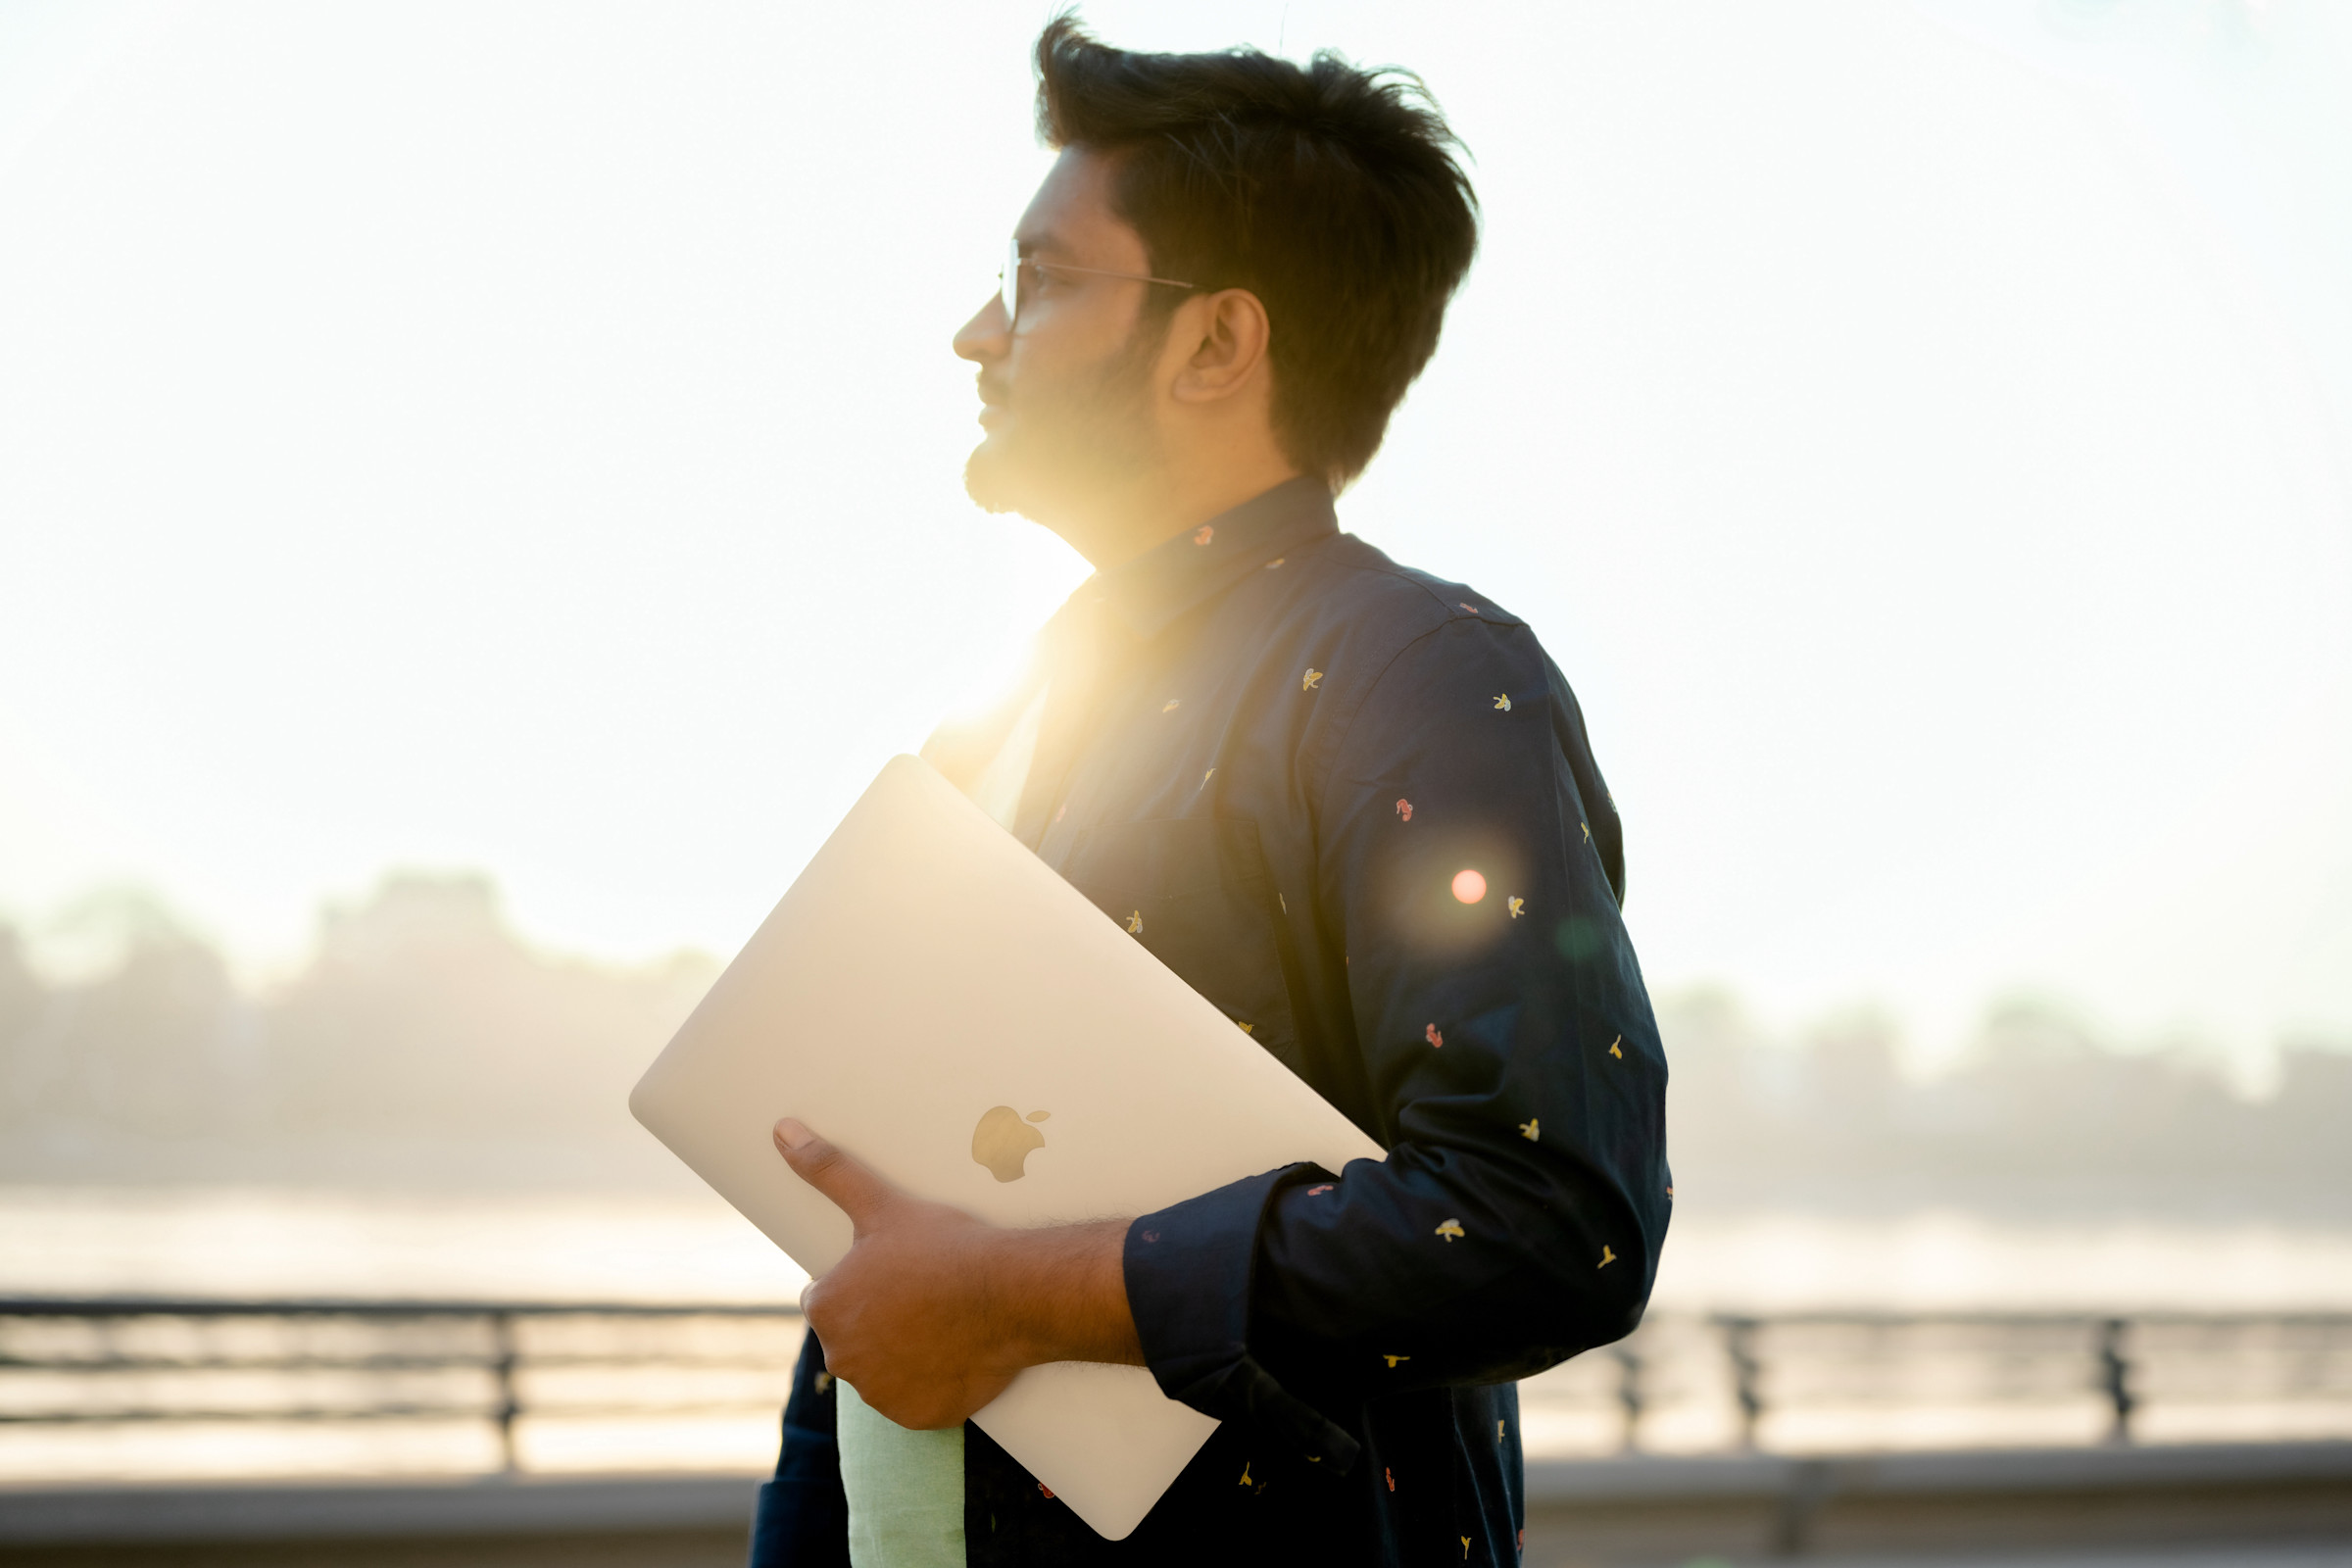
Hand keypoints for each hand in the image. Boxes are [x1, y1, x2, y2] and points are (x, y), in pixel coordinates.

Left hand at [772, 1118, 1143, 1428]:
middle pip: (853, 1338)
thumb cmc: (944, 1246)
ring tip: (942, 1323)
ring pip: (882, 1371)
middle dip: (879, 1321)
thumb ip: (825, 1169)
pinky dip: (928, 1385)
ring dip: (901, 1354)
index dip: (861, 1284)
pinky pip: (913, 1401)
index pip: (826, 1300)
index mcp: (824, 1308)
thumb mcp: (879, 1204)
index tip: (896, 1272)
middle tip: (923, 1296)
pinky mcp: (914, 1417)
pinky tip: (953, 1354)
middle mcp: (840, 1358)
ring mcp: (878, 1393)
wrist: (1011, 1294)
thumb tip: (781, 1129)